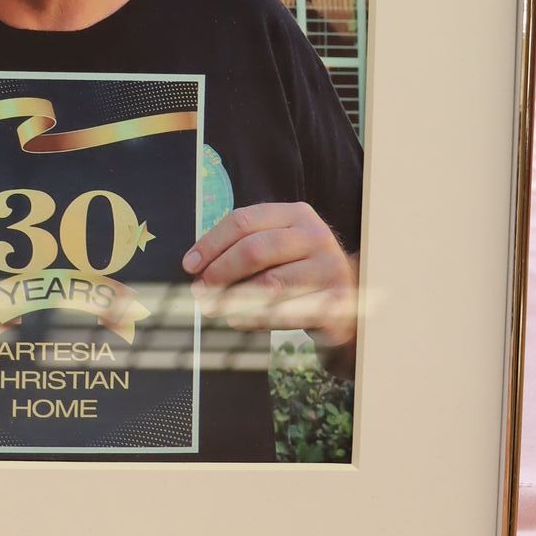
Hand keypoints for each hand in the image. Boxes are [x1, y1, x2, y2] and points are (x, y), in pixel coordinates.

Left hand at [182, 203, 357, 349]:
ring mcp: (330, 268)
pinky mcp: (336, 302)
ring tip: (215, 308)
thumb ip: (241, 250)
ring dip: (234, 299)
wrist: (346, 304)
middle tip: (199, 290)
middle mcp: (315, 236)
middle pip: (255, 249)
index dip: (211, 243)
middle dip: (220, 271)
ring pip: (269, 284)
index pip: (243, 221)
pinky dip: (255, 319)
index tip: (189, 265)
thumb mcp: (276, 250)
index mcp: (296, 215)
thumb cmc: (298, 274)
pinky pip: (286, 313)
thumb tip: (197, 267)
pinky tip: (239, 321)